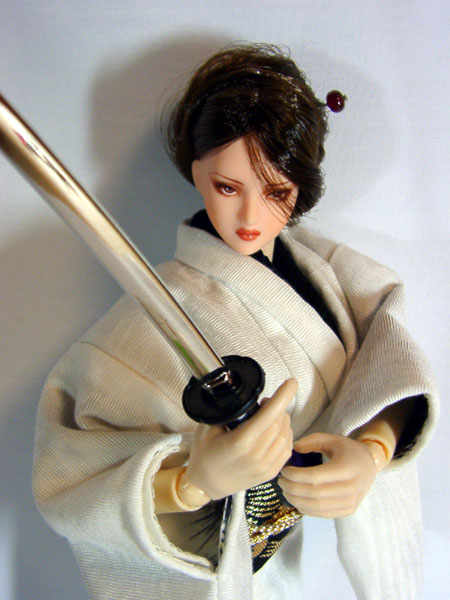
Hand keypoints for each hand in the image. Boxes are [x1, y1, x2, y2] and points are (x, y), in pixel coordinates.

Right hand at [185, 378, 295, 499]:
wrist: (206, 485)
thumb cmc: (204, 454)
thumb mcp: (208, 427)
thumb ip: (227, 412)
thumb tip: (244, 396)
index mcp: (240, 442)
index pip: (268, 416)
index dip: (282, 396)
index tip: (291, 383)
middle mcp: (256, 456)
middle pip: (279, 422)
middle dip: (277, 406)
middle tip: (265, 402)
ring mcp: (265, 467)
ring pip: (286, 434)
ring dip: (282, 420)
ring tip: (269, 416)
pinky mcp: (271, 473)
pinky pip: (287, 448)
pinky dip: (285, 434)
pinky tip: (274, 430)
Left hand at [278, 433, 376, 517]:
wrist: (369, 465)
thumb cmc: (347, 450)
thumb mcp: (332, 439)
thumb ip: (312, 441)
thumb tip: (293, 449)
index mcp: (348, 468)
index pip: (315, 477)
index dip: (296, 476)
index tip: (284, 470)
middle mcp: (352, 488)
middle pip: (314, 494)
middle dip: (292, 489)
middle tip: (281, 481)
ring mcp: (351, 502)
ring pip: (318, 507)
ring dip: (297, 501)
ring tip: (286, 491)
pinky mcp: (349, 511)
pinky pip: (324, 514)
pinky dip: (307, 509)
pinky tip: (297, 500)